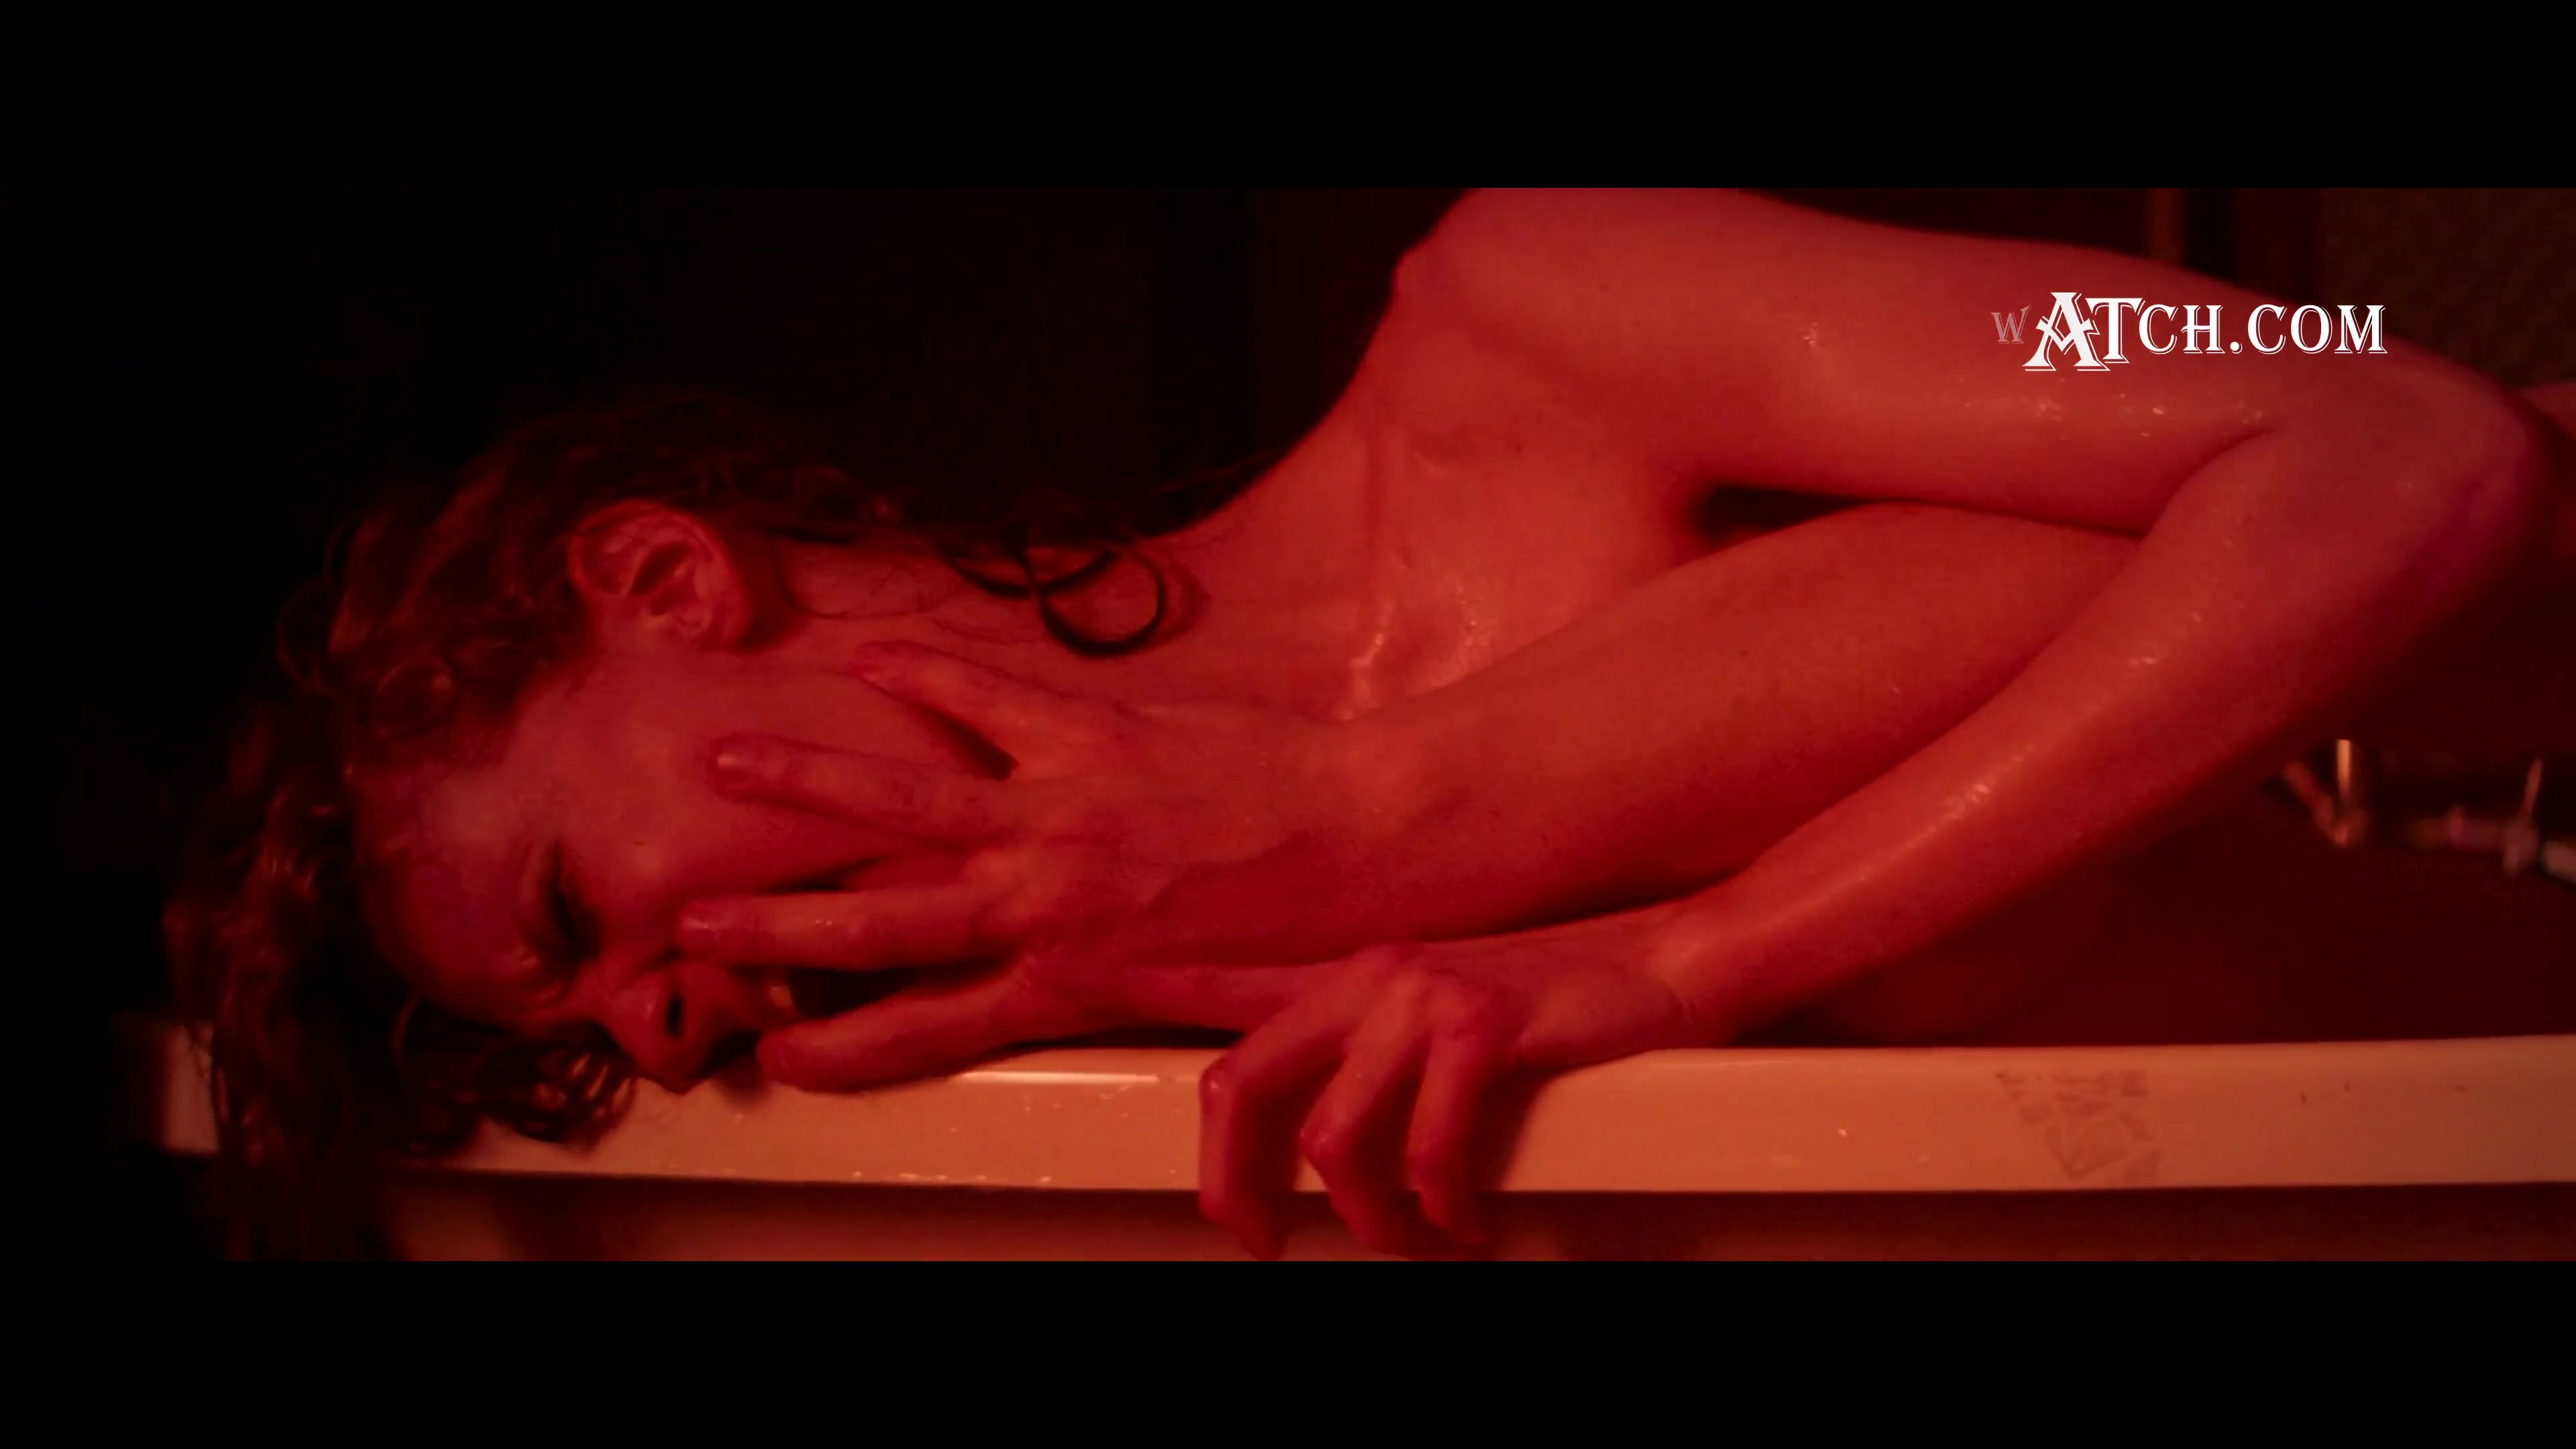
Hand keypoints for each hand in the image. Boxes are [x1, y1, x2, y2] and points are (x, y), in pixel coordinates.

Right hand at [677, 641, 1392, 1084]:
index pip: (931, 1027)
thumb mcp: (1199, 1000)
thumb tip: (1079, 1008)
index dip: (849, 1047)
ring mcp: (1059, 815)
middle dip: (780, 926)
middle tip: (691, 924)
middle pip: (884, 923)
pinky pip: (985, 700)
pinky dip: (921, 675)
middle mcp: (1044, 905)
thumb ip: (1122, 1000)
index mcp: (1070, 982)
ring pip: (905, 803)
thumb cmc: (1297, 934)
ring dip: (810, 782)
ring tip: (729, 761)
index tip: (781, 1057)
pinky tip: (863, 657)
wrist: (1367, 844)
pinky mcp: (1092, 737)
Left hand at [1125, 904, 1708, 1260]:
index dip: (1200, 1124)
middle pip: (1246, 1086)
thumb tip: (1331, 1141)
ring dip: (1369, 1217)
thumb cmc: (1557, 1004)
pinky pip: (1429, 1147)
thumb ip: (1378, 1060)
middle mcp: (1371, 976)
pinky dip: (1443, 1205)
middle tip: (1267, 1241)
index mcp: (1353, 978)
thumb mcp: (1442, 1018)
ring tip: (1415, 1239)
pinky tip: (1469, 1219)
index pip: (1239, 1035)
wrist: (1666, 960)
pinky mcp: (1483, 1025)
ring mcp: (1424, 995)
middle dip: (1237, 1184)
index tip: (1216, 1198)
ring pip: (1334, 1138)